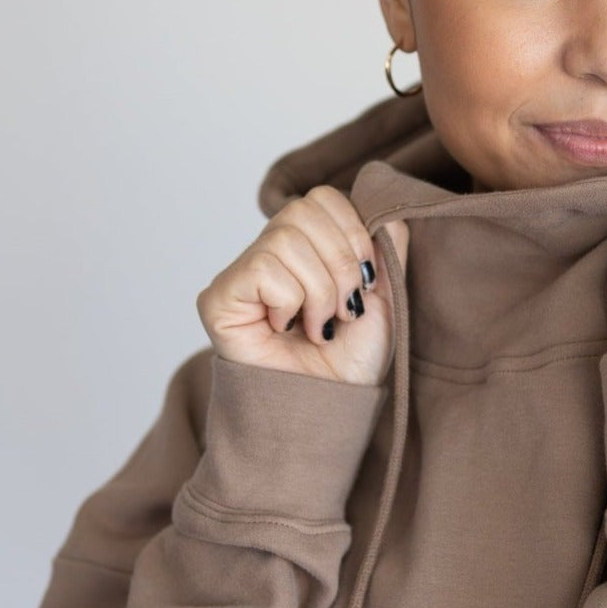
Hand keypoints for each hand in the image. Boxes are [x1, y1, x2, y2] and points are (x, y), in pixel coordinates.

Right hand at [196, 185, 409, 386]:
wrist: (329, 409)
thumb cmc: (351, 362)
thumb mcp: (385, 298)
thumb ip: (387, 247)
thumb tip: (385, 203)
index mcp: (307, 246)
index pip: (325, 198)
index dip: (354, 234)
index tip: (365, 282)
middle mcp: (270, 251)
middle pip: (306, 210)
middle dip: (340, 266)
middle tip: (343, 311)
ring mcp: (242, 272)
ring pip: (286, 240)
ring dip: (318, 292)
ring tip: (318, 326)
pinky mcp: (219, 296)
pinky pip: (264, 269)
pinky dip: (290, 304)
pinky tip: (286, 331)